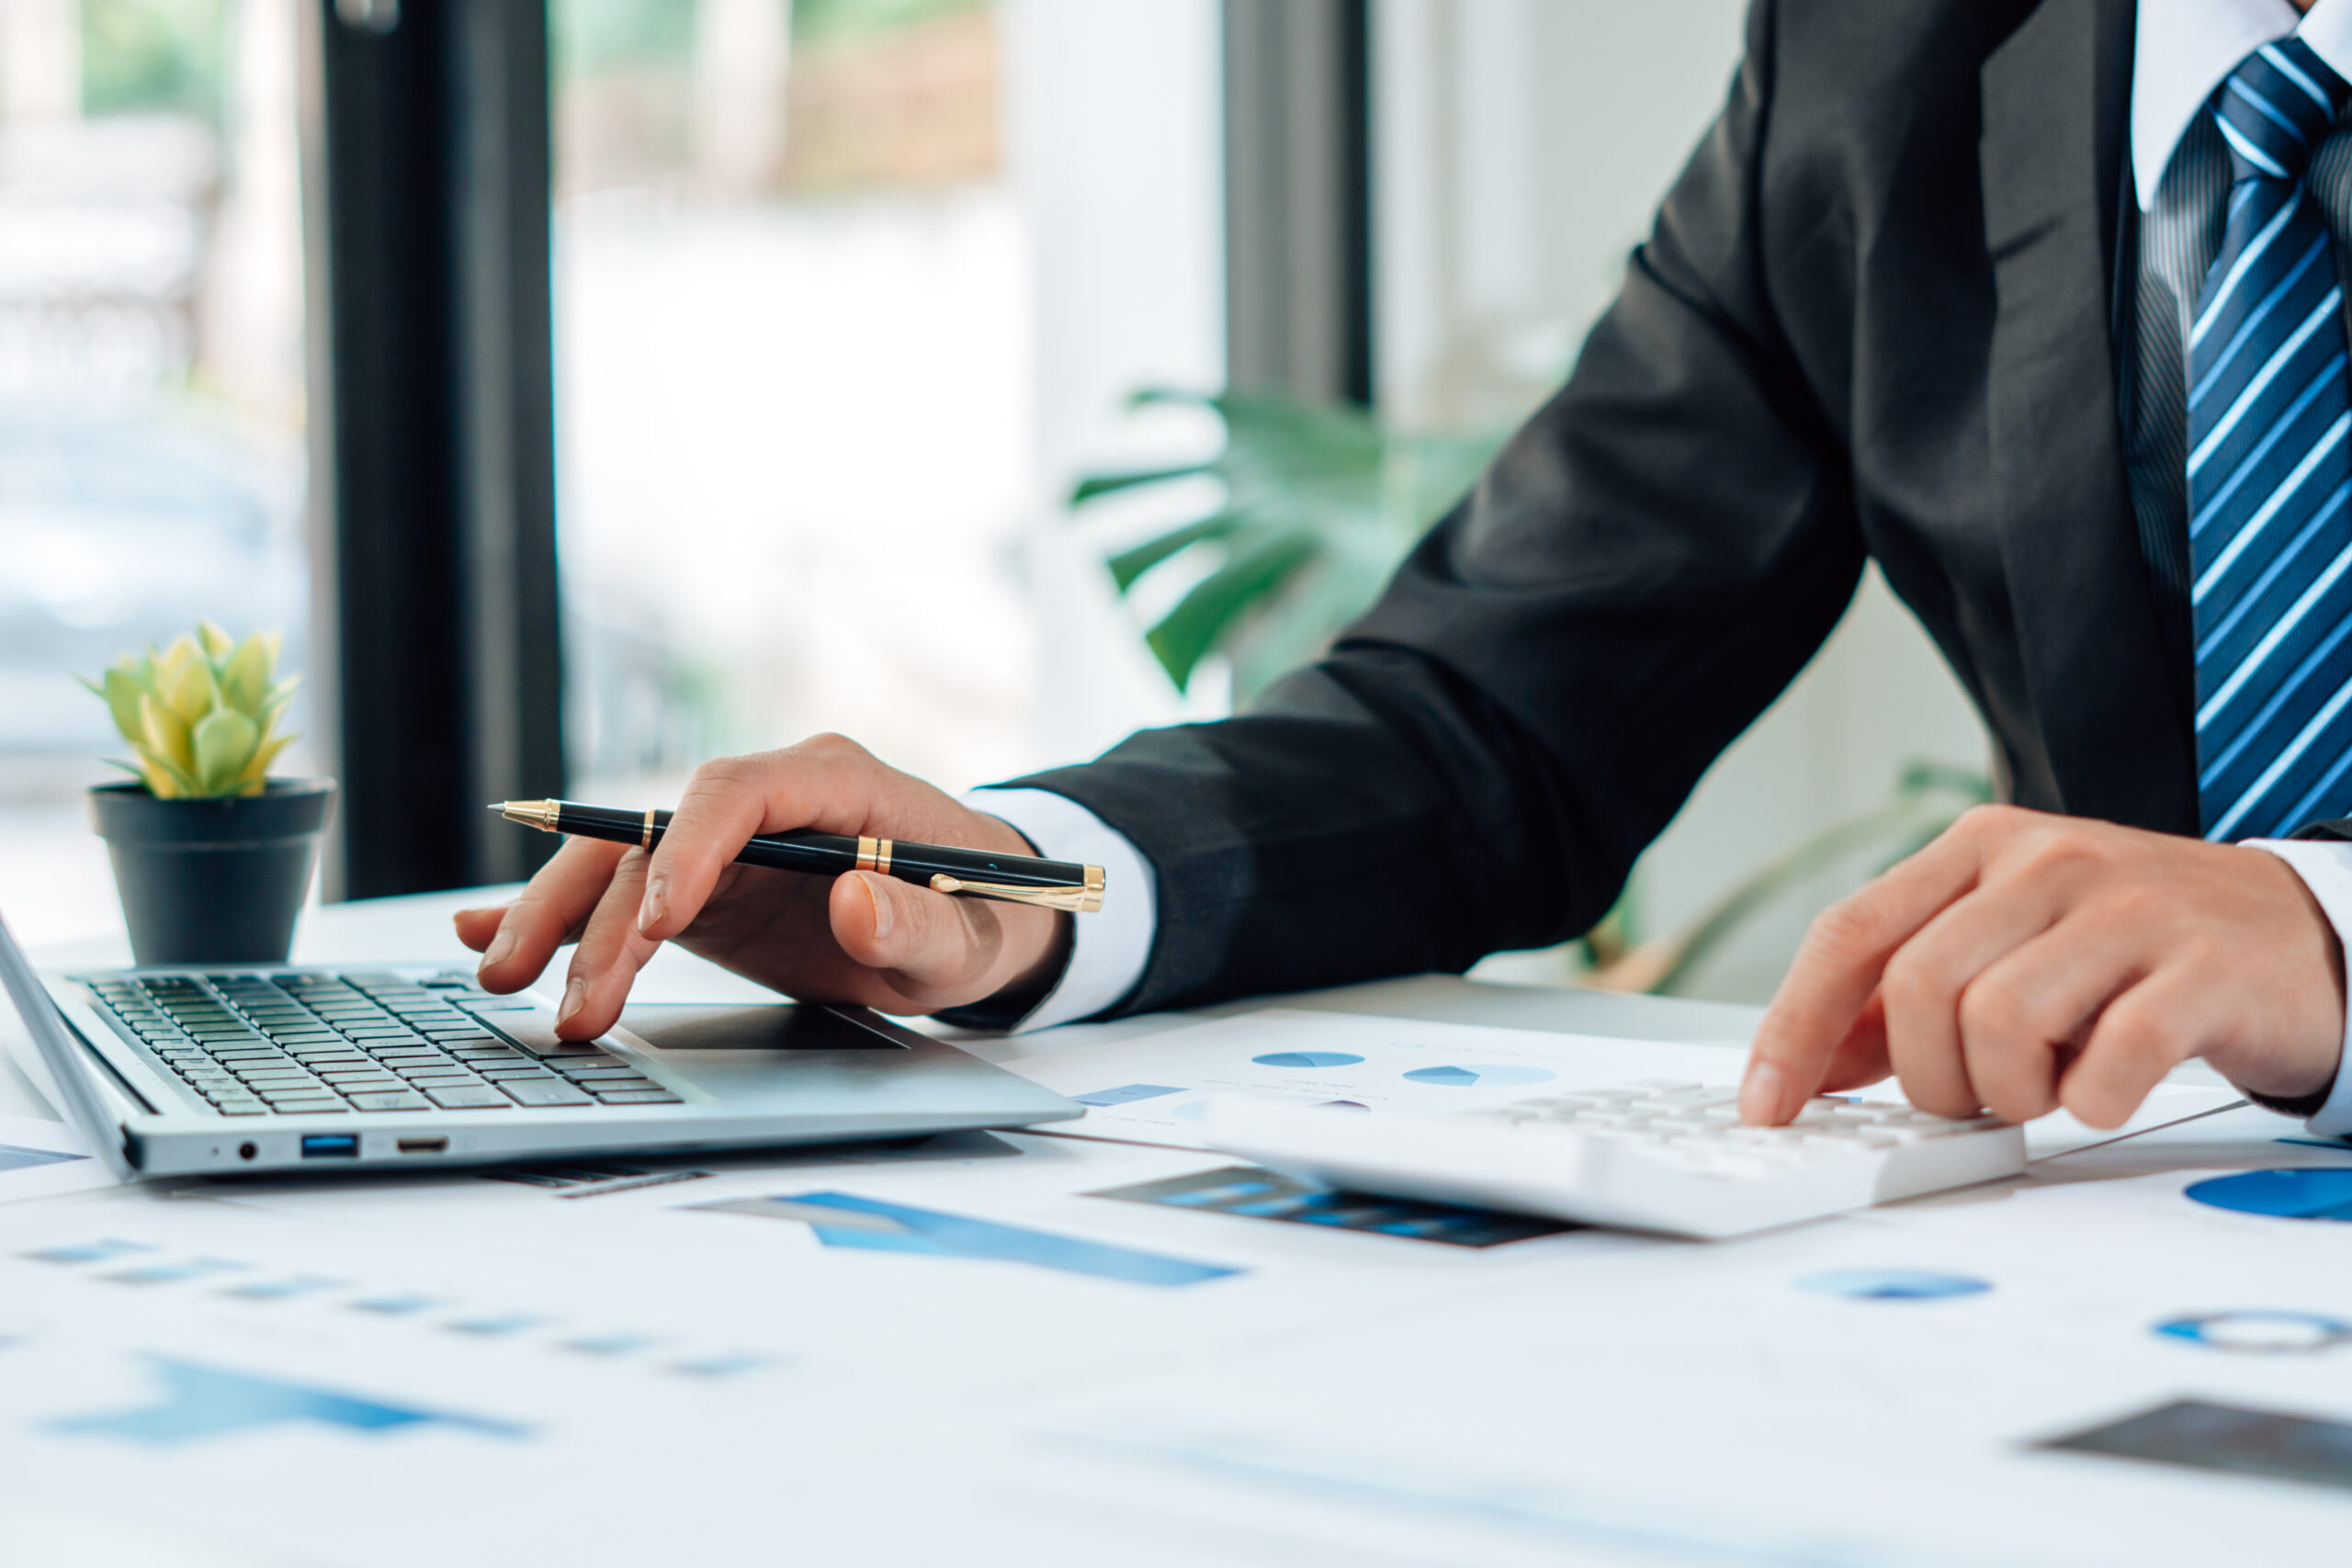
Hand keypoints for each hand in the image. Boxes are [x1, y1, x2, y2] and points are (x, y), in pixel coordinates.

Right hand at [451, 735, 1070, 1038]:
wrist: (982, 920)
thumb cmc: (985, 917)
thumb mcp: (971, 938)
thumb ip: (917, 921)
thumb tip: (856, 895)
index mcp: (835, 782)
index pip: (737, 792)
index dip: (689, 850)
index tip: (661, 925)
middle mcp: (767, 800)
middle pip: (658, 835)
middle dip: (599, 912)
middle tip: (564, 998)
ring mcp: (731, 843)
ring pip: (624, 866)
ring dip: (562, 921)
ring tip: (506, 985)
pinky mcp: (709, 888)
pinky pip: (625, 892)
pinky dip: (562, 915)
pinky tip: (485, 937)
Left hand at [1739, 805, 2346, 1129]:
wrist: (2297, 933)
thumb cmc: (2132, 949)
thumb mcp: (2007, 946)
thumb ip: (1906, 995)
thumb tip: (1812, 1063)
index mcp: (1979, 847)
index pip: (1848, 932)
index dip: (1794, 1026)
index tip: (1767, 1104)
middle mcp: (2045, 860)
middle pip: (1916, 988)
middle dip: (1928, 1076)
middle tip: (1977, 1097)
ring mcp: (2126, 907)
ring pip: (1999, 1021)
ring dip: (2010, 1090)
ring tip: (2050, 1085)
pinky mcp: (2203, 966)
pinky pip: (2110, 1056)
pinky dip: (2092, 1100)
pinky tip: (2105, 1090)